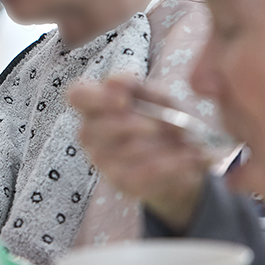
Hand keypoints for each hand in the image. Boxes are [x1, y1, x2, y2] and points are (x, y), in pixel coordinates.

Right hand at [69, 75, 210, 232]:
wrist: (184, 161)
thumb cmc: (165, 122)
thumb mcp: (160, 99)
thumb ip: (140, 88)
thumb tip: (114, 82)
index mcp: (96, 106)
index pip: (75, 96)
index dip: (95, 97)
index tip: (123, 101)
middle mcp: (90, 133)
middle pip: (92, 128)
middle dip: (132, 125)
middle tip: (161, 126)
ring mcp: (102, 160)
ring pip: (122, 151)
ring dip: (160, 144)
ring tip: (186, 142)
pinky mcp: (121, 182)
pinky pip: (144, 172)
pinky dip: (173, 163)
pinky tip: (189, 157)